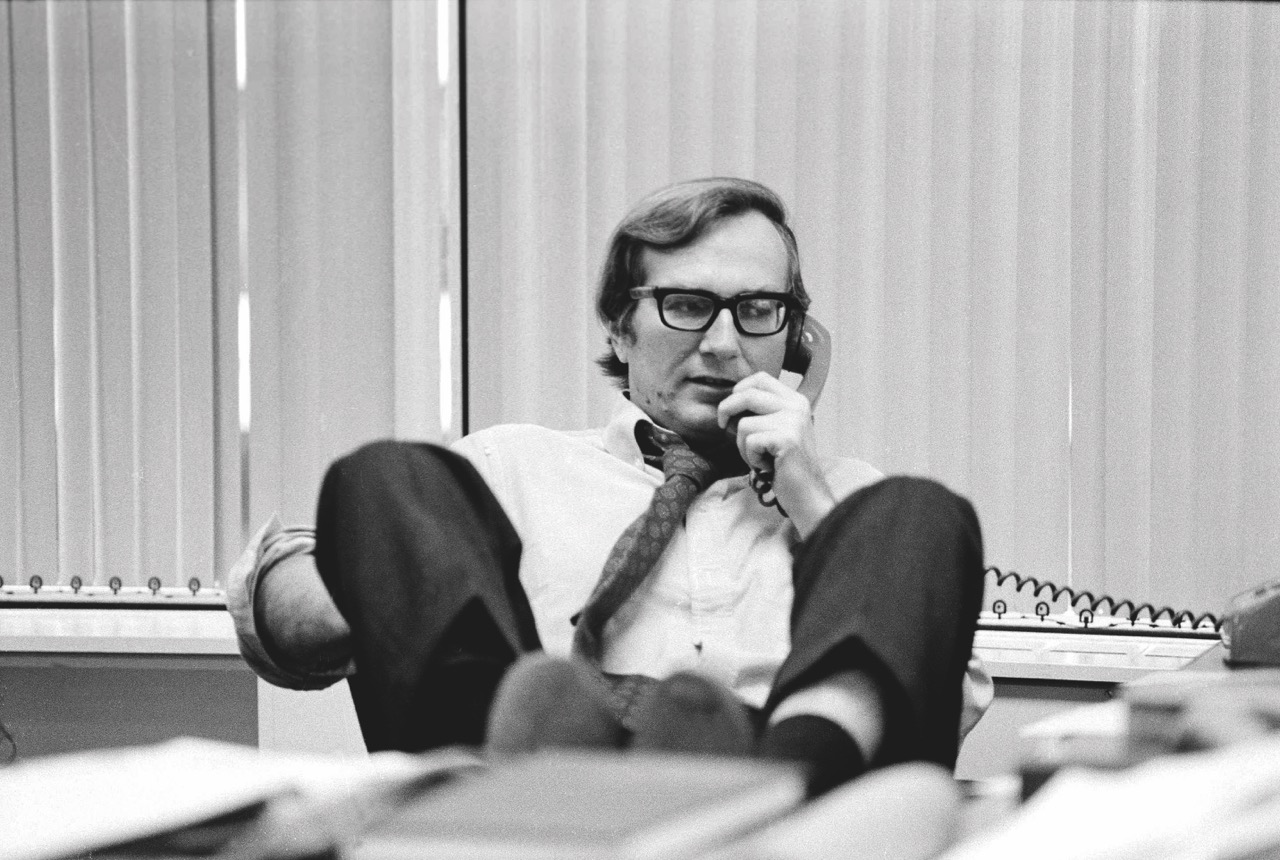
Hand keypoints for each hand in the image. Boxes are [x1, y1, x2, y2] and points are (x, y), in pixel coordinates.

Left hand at [716, 371, 834, 536]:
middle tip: (723, 426)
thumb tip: (728, 404)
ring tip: (761, 458)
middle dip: (727, 409)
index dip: (739, 388)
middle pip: (748, 395)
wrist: (807, 493)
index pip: (761, 378)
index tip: (731, 406)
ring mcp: (793, 421)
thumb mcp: (777, 431)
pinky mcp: (786, 438)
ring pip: (744, 424)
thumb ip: (762, 413)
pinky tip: (767, 466)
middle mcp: (796, 406)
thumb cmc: (786, 466)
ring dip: (743, 446)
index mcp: (796, 401)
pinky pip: (750, 442)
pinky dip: (751, 458)